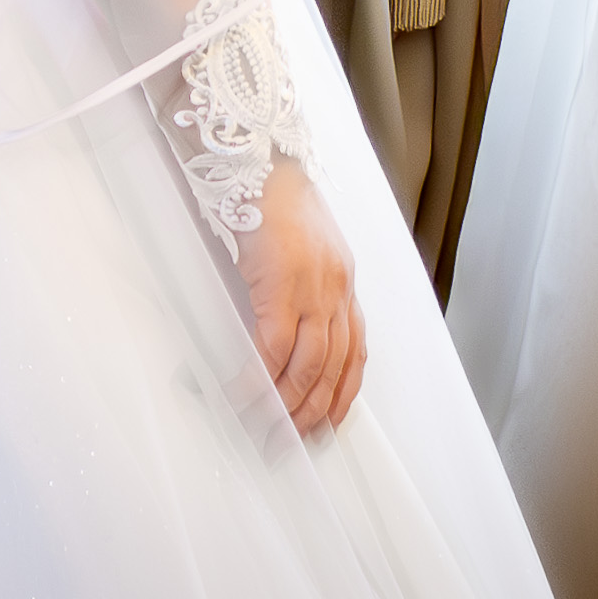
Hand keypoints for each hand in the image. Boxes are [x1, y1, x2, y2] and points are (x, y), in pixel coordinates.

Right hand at [243, 160, 364, 435]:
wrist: (255, 156)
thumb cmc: (267, 195)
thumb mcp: (295, 246)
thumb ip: (294, 286)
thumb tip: (272, 331)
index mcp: (342, 281)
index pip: (355, 353)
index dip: (342, 395)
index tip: (327, 425)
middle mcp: (337, 289)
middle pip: (333, 369)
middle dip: (311, 413)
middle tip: (288, 442)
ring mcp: (313, 287)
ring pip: (308, 366)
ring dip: (285, 404)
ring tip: (264, 428)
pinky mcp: (282, 284)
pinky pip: (272, 347)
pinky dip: (257, 377)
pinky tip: (242, 394)